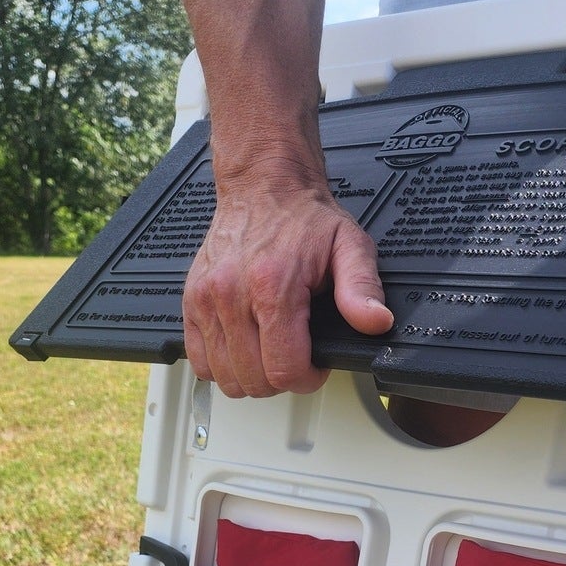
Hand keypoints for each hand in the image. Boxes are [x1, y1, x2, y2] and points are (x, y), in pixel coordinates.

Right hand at [183, 163, 392, 396]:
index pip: (284, 370)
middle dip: (282, 379)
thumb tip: (376, 321)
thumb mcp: (350, 247)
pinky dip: (222, 364)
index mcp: (272, 287)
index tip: (317, 365)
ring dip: (252, 376)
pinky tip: (245, 349)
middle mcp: (231, 294)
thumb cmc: (305, 218)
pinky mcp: (190, 300)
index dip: (308, 379)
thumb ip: (363, 288)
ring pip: (225, 376)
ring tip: (272, 353)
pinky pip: (199, 358)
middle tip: (297, 357)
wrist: (263, 186)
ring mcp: (206, 298)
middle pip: (254, 379)